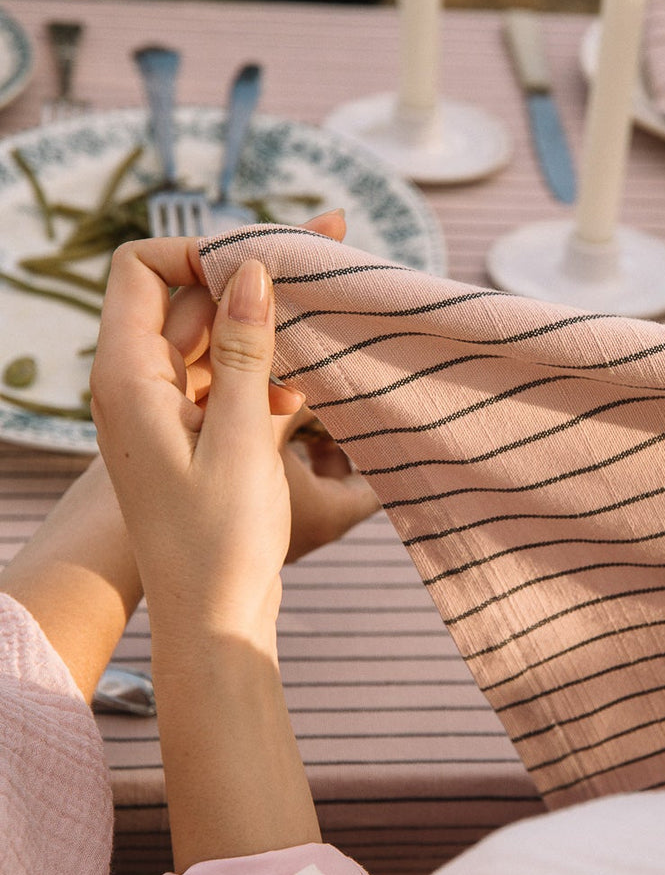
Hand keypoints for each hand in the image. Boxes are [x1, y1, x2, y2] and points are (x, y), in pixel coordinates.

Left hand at [161, 212, 378, 563]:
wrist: (212, 621)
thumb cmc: (217, 542)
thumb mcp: (238, 437)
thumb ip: (243, 350)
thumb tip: (251, 268)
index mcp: (127, 376)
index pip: (141, 267)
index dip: (199, 253)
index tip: (265, 268)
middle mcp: (137, 384)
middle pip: (185, 297)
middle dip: (250, 280)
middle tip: (327, 262)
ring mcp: (165, 410)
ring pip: (213, 338)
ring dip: (264, 330)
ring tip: (326, 322)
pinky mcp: (193, 435)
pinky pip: (225, 379)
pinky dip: (263, 373)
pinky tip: (304, 392)